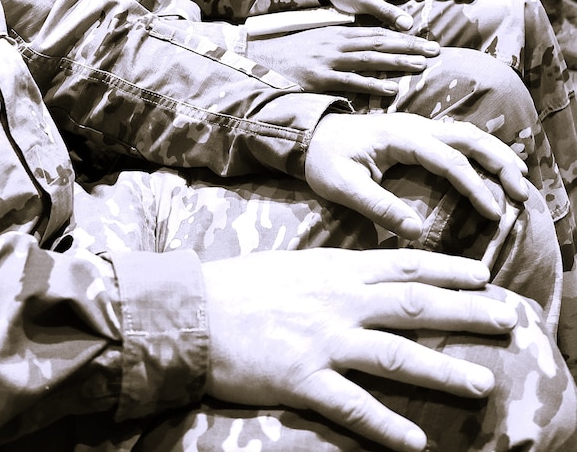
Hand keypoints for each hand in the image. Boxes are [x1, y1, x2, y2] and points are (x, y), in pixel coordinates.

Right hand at [203, 248, 517, 451]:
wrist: (190, 312)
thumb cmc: (235, 287)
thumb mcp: (288, 265)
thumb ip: (329, 272)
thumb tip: (362, 274)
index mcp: (332, 271)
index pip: (402, 266)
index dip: (447, 270)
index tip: (483, 275)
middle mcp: (336, 302)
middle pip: (415, 305)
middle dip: (468, 312)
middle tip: (510, 320)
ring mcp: (322, 341)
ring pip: (397, 355)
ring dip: (445, 371)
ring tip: (483, 384)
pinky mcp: (303, 379)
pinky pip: (354, 407)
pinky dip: (388, 427)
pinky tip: (417, 443)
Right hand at [244, 25, 439, 97]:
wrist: (259, 60)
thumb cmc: (290, 55)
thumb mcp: (317, 44)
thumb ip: (342, 46)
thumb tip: (369, 53)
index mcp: (337, 33)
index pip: (377, 33)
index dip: (403, 37)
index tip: (427, 40)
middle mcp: (336, 43)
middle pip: (379, 42)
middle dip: (409, 46)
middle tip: (436, 51)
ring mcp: (328, 60)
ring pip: (369, 59)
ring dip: (398, 62)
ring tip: (422, 66)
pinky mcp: (319, 77)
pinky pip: (351, 81)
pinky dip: (372, 85)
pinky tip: (392, 89)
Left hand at [304, 113, 528, 237]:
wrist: (307, 135)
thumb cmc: (323, 159)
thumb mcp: (342, 186)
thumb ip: (377, 206)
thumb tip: (416, 232)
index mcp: (398, 136)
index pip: (447, 159)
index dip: (474, 186)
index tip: (494, 212)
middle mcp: (413, 126)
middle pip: (468, 137)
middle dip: (500, 162)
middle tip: (522, 192)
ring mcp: (417, 127)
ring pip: (467, 134)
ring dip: (496, 154)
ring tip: (520, 180)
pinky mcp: (417, 135)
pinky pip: (457, 139)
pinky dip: (482, 152)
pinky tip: (495, 169)